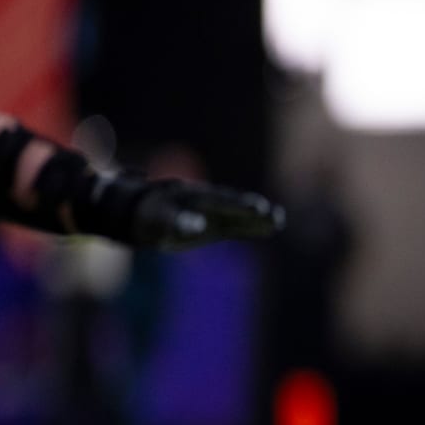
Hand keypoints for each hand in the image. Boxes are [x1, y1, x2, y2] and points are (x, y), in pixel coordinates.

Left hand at [131, 179, 285, 249]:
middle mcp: (209, 203)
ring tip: (279, 219)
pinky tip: (272, 227)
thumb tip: (196, 226)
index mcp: (195, 198)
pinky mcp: (217, 225)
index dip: (239, 205)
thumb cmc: (149, 217)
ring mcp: (215, 213)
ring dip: (260, 218)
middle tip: (273, 214)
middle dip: (253, 210)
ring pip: (241, 215)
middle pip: (235, 206)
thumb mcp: (157, 221)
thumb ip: (176, 222)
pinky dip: (254, 226)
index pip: (221, 202)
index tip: (258, 208)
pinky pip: (238, 225)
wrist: (144, 214)